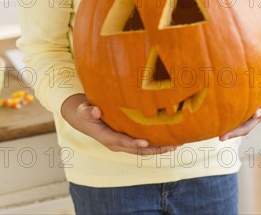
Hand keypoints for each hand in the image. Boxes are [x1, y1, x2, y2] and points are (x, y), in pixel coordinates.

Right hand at [61, 94, 176, 155]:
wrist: (85, 117)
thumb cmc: (85, 112)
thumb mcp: (83, 110)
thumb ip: (87, 111)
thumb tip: (94, 111)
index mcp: (107, 137)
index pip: (121, 141)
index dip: (132, 143)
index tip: (145, 143)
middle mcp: (117, 144)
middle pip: (138, 150)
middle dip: (155, 149)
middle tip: (172, 146)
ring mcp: (124, 143)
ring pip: (144, 150)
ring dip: (160, 148)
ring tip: (176, 144)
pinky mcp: (128, 139)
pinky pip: (144, 144)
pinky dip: (156, 144)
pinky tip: (169, 140)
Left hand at [219, 67, 260, 140]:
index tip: (256, 113)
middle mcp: (256, 117)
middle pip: (248, 126)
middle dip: (238, 131)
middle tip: (226, 135)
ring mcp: (248, 119)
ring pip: (240, 128)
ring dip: (230, 133)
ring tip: (220, 137)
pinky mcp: (240, 118)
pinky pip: (233, 124)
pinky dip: (226, 127)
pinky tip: (215, 129)